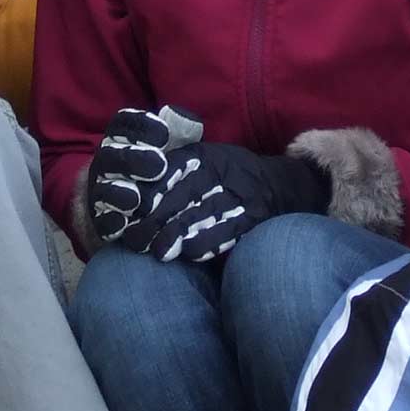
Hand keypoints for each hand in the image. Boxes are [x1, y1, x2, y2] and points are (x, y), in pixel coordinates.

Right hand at [84, 105, 203, 247]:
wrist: (135, 207)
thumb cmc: (160, 169)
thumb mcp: (172, 147)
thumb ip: (180, 131)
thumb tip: (186, 119)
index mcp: (122, 138)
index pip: (125, 124)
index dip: (142, 125)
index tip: (164, 134)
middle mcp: (108, 162)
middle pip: (112, 155)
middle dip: (134, 159)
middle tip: (160, 165)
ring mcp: (101, 191)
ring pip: (104, 189)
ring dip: (118, 193)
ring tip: (136, 198)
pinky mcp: (101, 219)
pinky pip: (101, 220)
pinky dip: (110, 222)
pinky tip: (122, 225)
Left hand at [132, 142, 330, 263]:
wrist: (279, 185)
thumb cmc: (228, 175)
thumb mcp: (204, 159)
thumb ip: (173, 166)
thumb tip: (132, 184)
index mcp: (205, 156)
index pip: (172, 169)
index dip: (150, 191)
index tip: (130, 209)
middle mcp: (222, 172)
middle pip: (183, 195)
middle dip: (156, 218)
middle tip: (135, 238)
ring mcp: (240, 196)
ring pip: (202, 216)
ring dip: (176, 237)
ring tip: (156, 252)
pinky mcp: (253, 218)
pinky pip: (226, 232)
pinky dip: (205, 244)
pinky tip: (187, 254)